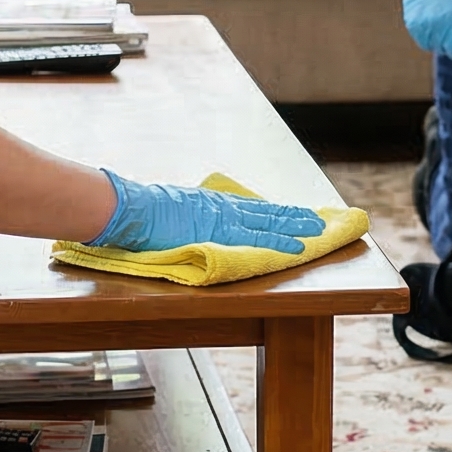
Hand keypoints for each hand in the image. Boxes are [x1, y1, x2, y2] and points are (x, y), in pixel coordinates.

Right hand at [89, 172, 329, 253]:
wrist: (133, 209)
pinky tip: (298, 248)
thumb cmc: (144, 210)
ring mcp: (224, 220)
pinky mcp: (222, 234)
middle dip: (294, 217)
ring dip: (296, 228)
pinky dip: (279, 243)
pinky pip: (257, 239)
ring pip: (269, 223)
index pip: (250, 208)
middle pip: (266, 213)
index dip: (274, 212)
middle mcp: (223, 208)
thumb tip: (192, 221)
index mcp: (212, 203)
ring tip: (319, 232)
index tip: (292, 214)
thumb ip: (189, 216)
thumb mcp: (172, 207)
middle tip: (319, 221)